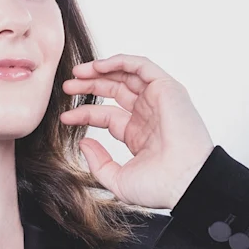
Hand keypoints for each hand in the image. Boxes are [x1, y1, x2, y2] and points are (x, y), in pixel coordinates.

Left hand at [59, 54, 214, 209]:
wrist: (185, 183)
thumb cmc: (159, 187)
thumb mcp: (118, 179)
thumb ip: (98, 163)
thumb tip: (83, 144)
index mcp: (139, 134)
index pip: (106, 116)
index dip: (84, 114)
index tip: (64, 118)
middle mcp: (148, 115)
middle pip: (114, 91)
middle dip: (89, 86)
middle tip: (67, 87)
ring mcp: (158, 101)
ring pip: (126, 75)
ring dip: (100, 70)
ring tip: (77, 73)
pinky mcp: (167, 89)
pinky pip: (142, 66)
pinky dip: (120, 61)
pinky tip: (98, 66)